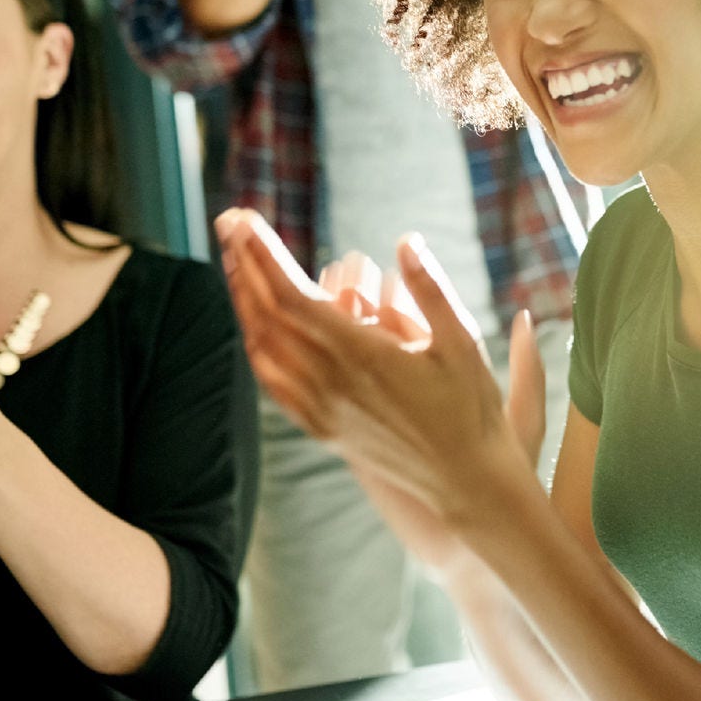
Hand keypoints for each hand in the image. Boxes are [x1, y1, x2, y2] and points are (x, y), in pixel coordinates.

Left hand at [217, 210, 538, 543]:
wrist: (466, 483)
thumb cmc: (472, 409)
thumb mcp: (463, 342)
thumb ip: (431, 289)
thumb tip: (405, 241)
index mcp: (362, 355)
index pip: (293, 294)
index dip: (263, 253)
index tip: (243, 218)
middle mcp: (332, 383)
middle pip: (268, 314)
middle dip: (245, 262)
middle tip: (229, 222)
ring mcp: (322, 410)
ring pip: (264, 347)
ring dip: (244, 300)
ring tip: (235, 262)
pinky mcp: (323, 430)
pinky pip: (274, 384)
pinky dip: (256, 347)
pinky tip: (254, 328)